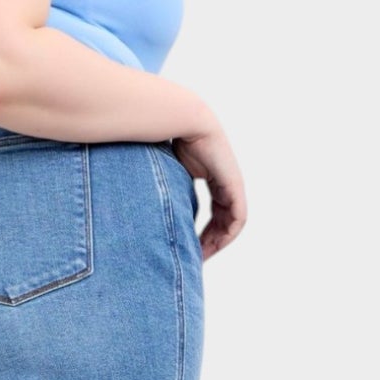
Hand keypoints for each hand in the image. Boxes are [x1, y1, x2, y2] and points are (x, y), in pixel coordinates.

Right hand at [172, 116, 245, 259]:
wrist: (183, 120)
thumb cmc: (167, 139)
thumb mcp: (166, 170)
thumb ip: (163, 186)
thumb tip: (141, 202)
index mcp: (211, 177)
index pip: (214, 212)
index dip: (203, 232)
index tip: (189, 247)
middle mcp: (225, 182)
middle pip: (223, 221)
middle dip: (210, 241)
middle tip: (196, 259)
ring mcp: (232, 184)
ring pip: (232, 223)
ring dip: (218, 242)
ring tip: (202, 257)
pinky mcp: (234, 186)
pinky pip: (238, 218)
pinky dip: (227, 235)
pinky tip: (213, 245)